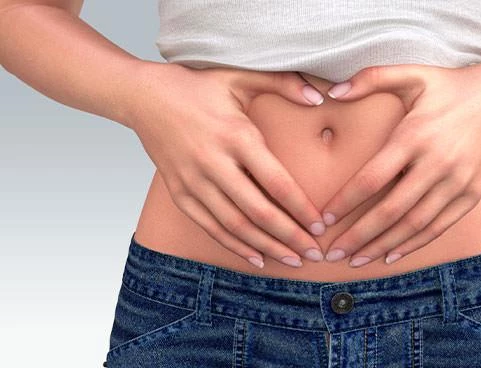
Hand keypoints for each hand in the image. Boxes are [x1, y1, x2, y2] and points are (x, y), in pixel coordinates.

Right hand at [126, 62, 326, 268]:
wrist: (143, 97)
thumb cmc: (195, 86)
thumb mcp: (240, 77)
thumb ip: (283, 83)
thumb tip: (321, 95)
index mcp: (235, 136)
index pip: (276, 183)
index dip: (301, 209)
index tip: (320, 226)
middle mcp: (214, 164)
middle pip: (259, 212)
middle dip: (291, 237)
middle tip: (314, 252)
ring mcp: (193, 182)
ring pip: (235, 226)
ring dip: (267, 246)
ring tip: (293, 259)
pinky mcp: (179, 194)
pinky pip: (211, 227)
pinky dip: (235, 245)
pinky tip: (257, 257)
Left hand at [319, 61, 480, 266]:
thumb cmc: (456, 86)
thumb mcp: (414, 74)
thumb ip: (371, 78)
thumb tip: (331, 92)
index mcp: (416, 136)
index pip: (372, 178)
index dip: (346, 202)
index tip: (325, 218)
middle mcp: (437, 164)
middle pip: (390, 210)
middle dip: (358, 235)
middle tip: (332, 252)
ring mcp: (457, 182)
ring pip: (413, 224)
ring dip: (382, 245)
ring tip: (356, 259)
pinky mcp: (471, 194)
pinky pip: (438, 226)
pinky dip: (413, 243)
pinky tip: (391, 254)